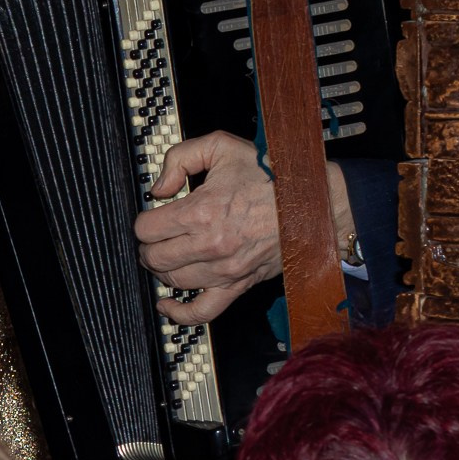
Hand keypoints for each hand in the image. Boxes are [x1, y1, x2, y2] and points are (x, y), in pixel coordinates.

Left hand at [137, 133, 353, 325]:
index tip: (153, 216)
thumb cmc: (272, 176)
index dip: (144, 221)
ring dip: (163, 270)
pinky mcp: (238, 285)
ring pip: (172, 280)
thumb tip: (159, 189)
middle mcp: (210, 245)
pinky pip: (202, 312)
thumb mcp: (223, 147)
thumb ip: (181, 158)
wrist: (314, 202)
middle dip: (148, 246)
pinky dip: (179, 313)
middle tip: (156, 237)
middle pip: (154, 257)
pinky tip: (166, 304)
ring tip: (168, 256)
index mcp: (202, 211)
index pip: (146, 229)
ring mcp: (224, 269)